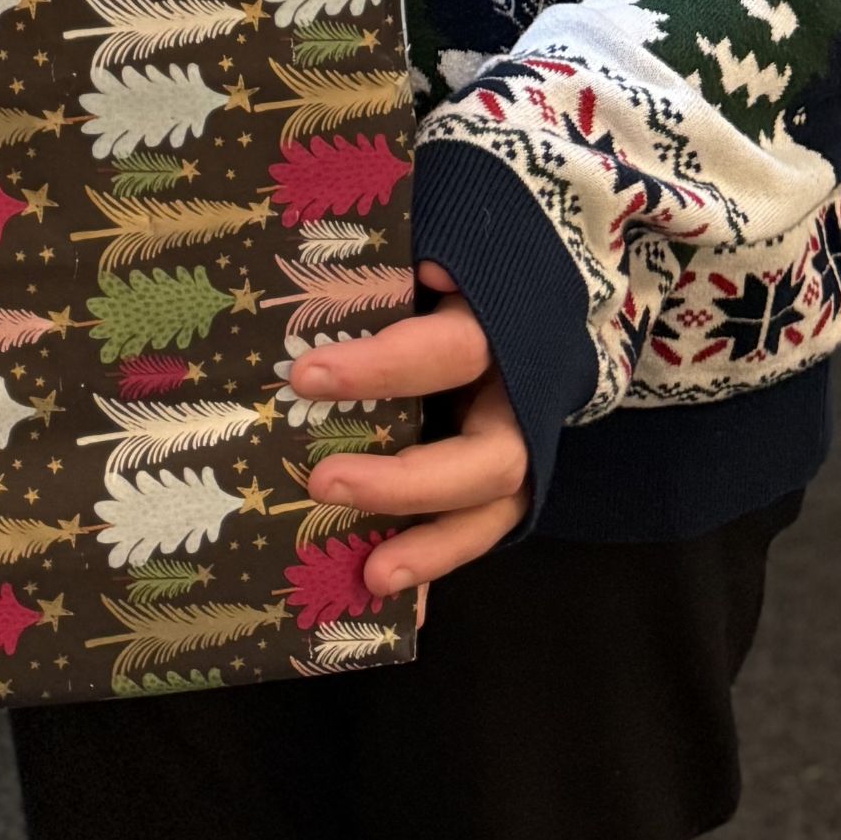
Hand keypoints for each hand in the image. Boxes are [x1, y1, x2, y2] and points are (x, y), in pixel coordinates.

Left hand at [295, 263, 530, 601]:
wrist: (535, 287)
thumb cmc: (465, 257)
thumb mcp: (441, 239)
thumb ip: (400, 252)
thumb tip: (345, 261)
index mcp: (502, 322)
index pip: (449, 350)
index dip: (384, 366)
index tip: (305, 375)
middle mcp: (519, 393)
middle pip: (488, 456)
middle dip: (405, 480)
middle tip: (323, 483)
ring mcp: (521, 442)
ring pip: (494, 508)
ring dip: (433, 545)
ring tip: (372, 575)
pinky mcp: (507, 479)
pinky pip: (479, 529)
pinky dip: (437, 562)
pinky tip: (391, 599)